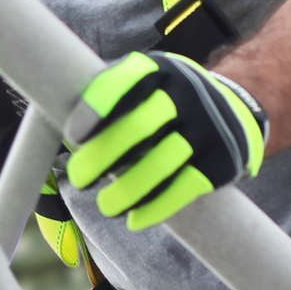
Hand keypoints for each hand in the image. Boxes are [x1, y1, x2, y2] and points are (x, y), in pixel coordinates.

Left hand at [65, 51, 265, 229]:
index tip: (72, 137)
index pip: (124, 82)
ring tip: (105, 207)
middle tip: (78, 179)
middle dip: (103, 156)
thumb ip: (107, 97)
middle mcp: (187, 92)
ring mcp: (210, 125)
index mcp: (159, 69)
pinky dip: (157, 206)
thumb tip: (57, 130)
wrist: (233, 112)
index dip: (95, 108)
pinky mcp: (223, 159)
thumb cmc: (163, 103)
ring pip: (163, 162)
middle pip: (139, 126)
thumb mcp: (142, 85)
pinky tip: (135, 220)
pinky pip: (186, 187)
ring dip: (128, 190)